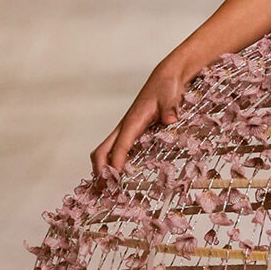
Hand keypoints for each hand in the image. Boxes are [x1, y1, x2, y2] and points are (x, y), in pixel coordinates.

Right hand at [91, 61, 188, 179]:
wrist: (166, 78)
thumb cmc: (167, 87)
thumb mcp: (171, 97)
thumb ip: (170, 109)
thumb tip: (170, 120)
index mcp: (132, 121)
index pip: (120, 146)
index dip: (116, 163)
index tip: (115, 180)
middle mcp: (125, 127)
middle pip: (102, 151)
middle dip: (100, 171)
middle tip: (103, 192)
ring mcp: (126, 130)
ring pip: (105, 151)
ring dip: (102, 169)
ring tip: (104, 190)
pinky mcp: (131, 132)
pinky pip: (115, 150)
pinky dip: (111, 163)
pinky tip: (117, 175)